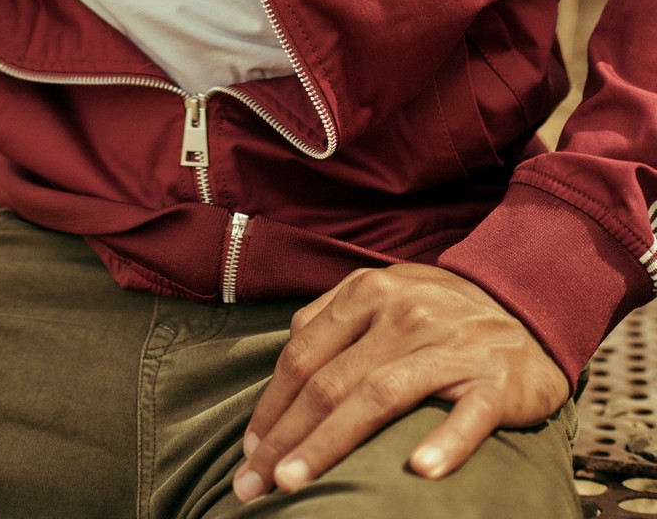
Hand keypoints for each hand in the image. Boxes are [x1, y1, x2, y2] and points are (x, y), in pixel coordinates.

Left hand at [233, 262, 569, 503]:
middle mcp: (404, 314)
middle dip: (283, 437)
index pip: (303, 355)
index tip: (247, 452)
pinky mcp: (494, 379)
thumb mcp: (385, 292)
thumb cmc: (443, 310)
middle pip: (329, 381)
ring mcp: (450, 345)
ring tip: (295, 483)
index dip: (270, 407)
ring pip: (378, 397)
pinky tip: (419, 472)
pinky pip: (467, 415)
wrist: (529, 304)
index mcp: (369, 293)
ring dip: (330, 444)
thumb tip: (286, 356)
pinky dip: (444, 443)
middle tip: (251, 484)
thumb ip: (335, 318)